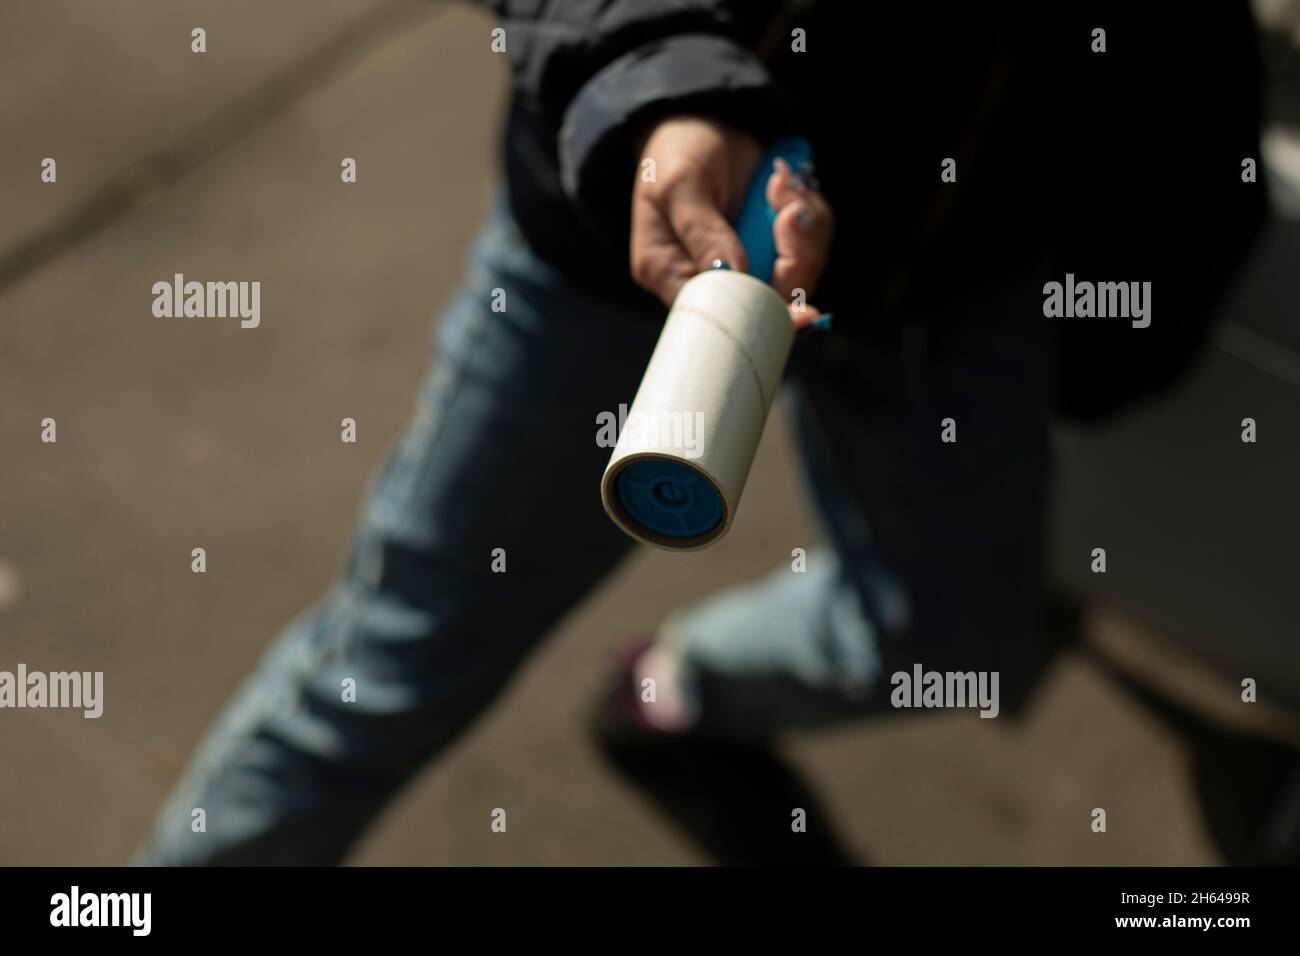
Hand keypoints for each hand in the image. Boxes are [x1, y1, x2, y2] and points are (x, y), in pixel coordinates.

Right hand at [630, 117, 832, 327]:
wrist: (700, 122)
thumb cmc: (674, 154)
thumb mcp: (680, 186)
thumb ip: (704, 232)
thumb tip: (733, 275)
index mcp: (672, 274)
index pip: (719, 316)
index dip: (761, 317)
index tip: (801, 314)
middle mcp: (712, 278)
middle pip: (770, 301)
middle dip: (792, 258)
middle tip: (787, 212)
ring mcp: (748, 263)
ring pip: (800, 273)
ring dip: (802, 229)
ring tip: (778, 187)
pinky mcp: (774, 244)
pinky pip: (811, 244)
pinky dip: (808, 214)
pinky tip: (782, 185)